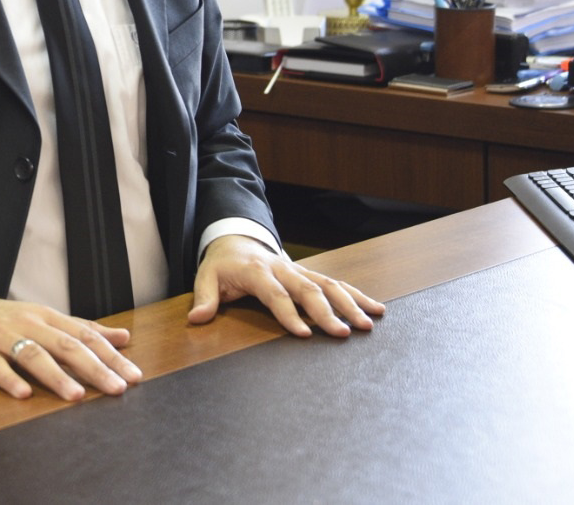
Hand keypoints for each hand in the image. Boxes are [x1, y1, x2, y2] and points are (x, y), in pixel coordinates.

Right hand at [0, 297, 141, 401]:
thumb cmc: (5, 321)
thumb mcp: (45, 320)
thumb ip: (82, 329)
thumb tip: (123, 337)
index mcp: (47, 317)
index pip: (85, 335)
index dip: (110, 355)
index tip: (133, 376)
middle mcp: (28, 324)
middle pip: (66, 345)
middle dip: (94, 367)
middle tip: (116, 388)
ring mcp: (2, 337)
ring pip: (33, 355)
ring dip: (56, 376)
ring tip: (76, 396)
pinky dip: (10, 379)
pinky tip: (23, 394)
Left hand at [187, 235, 384, 337]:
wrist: (237, 239)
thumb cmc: (222, 264)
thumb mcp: (206, 277)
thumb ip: (205, 298)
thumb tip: (197, 319)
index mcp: (258, 272)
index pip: (276, 294)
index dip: (289, 314)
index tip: (303, 334)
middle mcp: (283, 269)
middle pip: (309, 290)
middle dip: (328, 312)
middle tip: (345, 333)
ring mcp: (299, 270)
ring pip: (329, 284)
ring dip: (350, 304)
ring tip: (369, 324)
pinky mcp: (310, 274)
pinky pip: (336, 283)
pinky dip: (357, 295)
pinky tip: (376, 309)